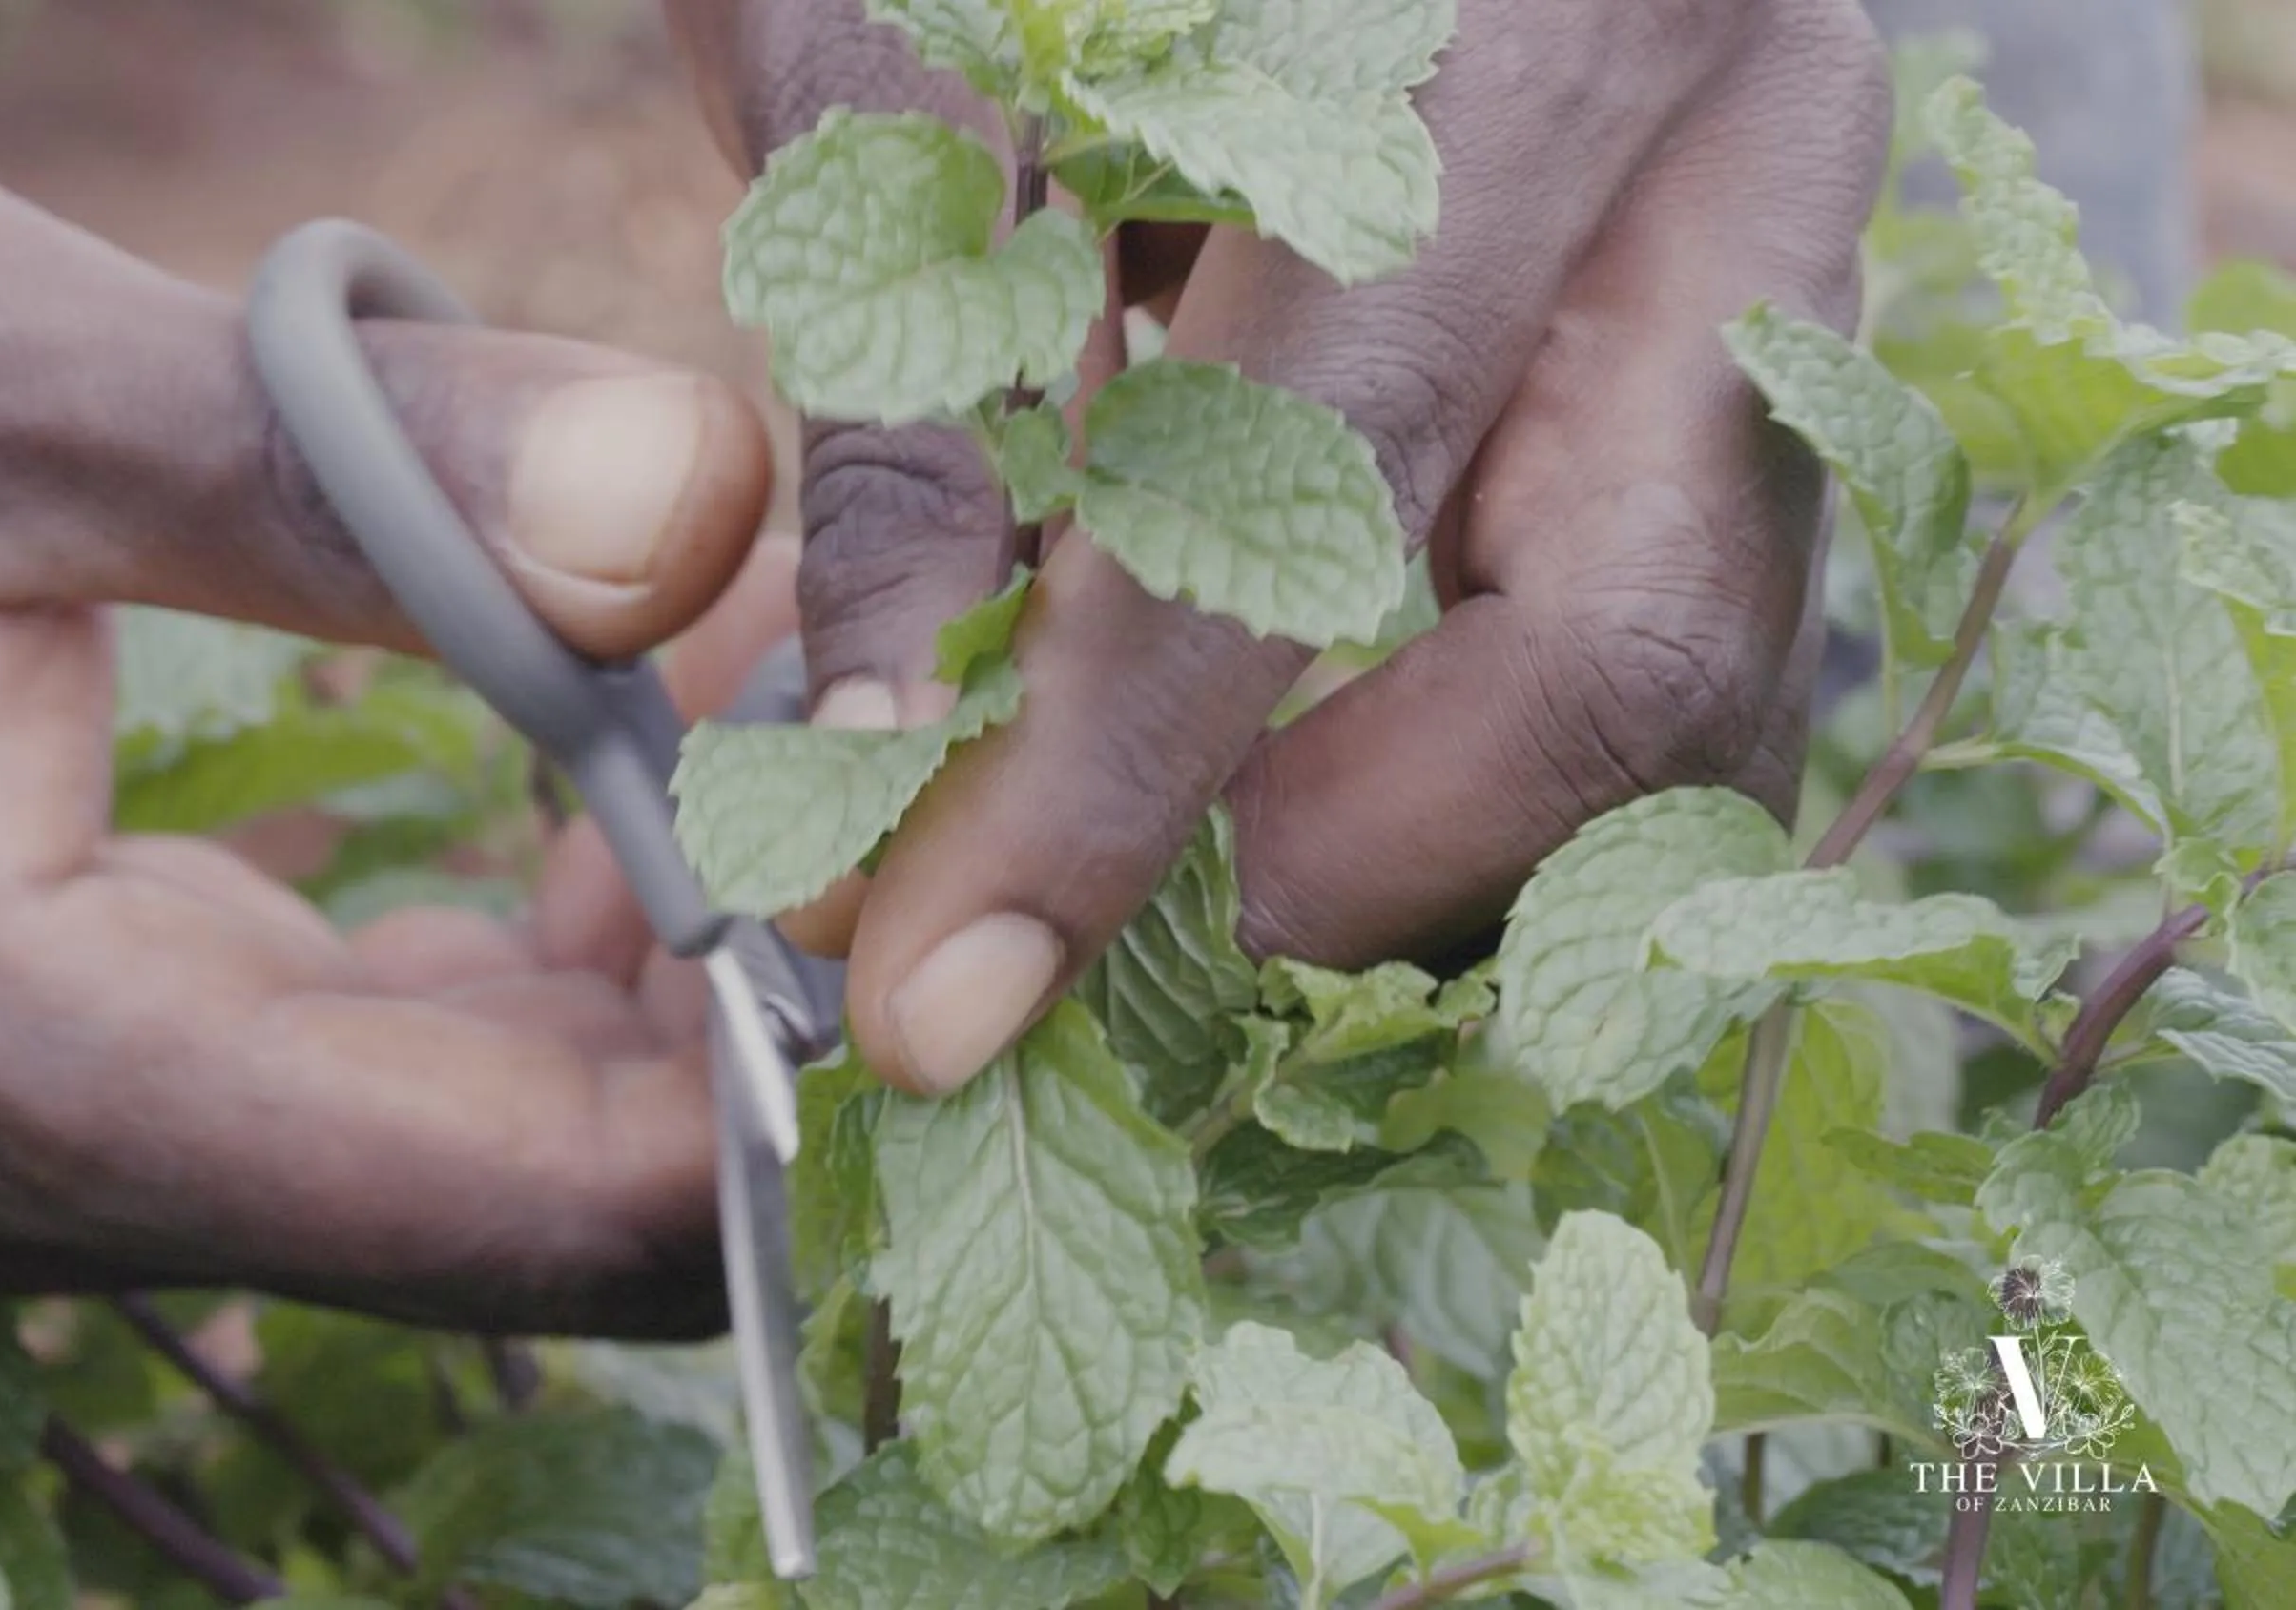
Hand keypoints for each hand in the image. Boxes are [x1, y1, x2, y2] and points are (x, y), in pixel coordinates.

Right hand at [0, 78, 785, 1336]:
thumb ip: (341, 468)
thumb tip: (699, 506)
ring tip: (772, 694)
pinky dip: (542, 906)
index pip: (516, 1201)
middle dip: (757, 997)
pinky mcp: (99, 995)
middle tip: (893, 750)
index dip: (783, 1096)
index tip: (938, 896)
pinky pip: (393, 1025)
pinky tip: (614, 737)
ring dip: (665, 938)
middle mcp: (57, 1134)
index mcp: (17, 1053)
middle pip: (532, 1190)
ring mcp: (78, 1081)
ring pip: (479, 1114)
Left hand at [671, 0, 1888, 1095]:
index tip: (941, 988)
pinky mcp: (1745, 362)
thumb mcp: (905, 46)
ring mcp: (1790, 265)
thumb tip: (872, 760)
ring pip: (1680, 691)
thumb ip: (908, 391)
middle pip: (1635, 647)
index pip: (1345, 468)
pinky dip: (1436, 751)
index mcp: (1554, 5)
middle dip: (1339, 868)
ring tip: (1146, 882)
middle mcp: (1751, 147)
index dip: (1122, 771)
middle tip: (1087, 963)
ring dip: (1400, 846)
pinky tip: (1239, 773)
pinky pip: (1638, 632)